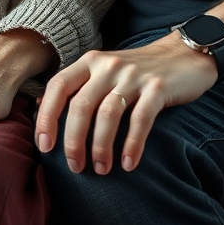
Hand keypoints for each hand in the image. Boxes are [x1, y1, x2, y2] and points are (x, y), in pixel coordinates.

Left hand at [34, 32, 217, 175]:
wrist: (184, 54)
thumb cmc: (138, 69)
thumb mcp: (104, 70)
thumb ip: (76, 85)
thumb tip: (39, 107)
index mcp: (90, 61)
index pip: (58, 86)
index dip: (47, 117)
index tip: (44, 147)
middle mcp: (108, 65)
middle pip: (81, 105)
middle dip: (73, 141)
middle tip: (75, 167)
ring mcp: (133, 76)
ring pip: (108, 115)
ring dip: (101, 147)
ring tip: (101, 170)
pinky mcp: (158, 88)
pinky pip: (140, 120)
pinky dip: (132, 145)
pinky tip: (129, 164)